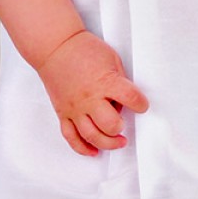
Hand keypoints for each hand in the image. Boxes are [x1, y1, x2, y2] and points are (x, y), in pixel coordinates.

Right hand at [37, 31, 148, 155]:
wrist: (55, 47)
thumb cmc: (84, 50)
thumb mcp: (112, 59)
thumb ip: (120, 81)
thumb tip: (123, 101)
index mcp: (105, 82)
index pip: (130, 98)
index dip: (141, 104)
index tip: (142, 105)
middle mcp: (90, 98)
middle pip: (110, 125)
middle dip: (120, 128)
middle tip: (124, 126)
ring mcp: (75, 108)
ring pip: (91, 135)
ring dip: (107, 143)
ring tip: (117, 142)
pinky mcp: (63, 113)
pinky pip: (71, 137)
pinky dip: (83, 148)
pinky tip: (93, 151)